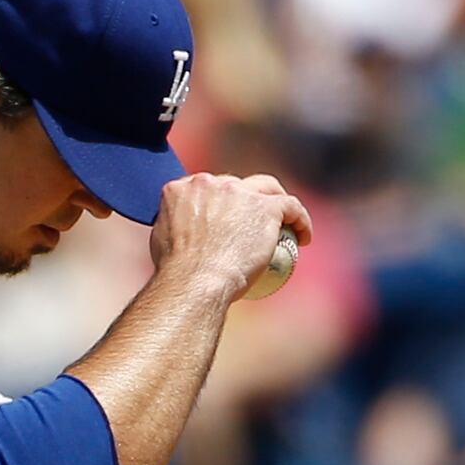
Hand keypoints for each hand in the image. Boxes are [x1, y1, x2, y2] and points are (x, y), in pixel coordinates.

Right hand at [150, 172, 307, 304]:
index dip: (219, 200)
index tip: (227, 219)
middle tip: (254, 222)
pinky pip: (291, 207)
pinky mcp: (265, 207)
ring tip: (286, 222)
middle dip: (246, 198)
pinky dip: (300, 219)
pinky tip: (304, 237)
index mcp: (179, 189)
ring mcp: (238, 191)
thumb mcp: (160, 246)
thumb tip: (173, 234)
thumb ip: (171, 229)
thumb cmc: (175, 276)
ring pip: (265, 188)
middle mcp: (207, 182)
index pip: (205, 188)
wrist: (194, 283)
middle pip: (235, 184)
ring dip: (276, 201)